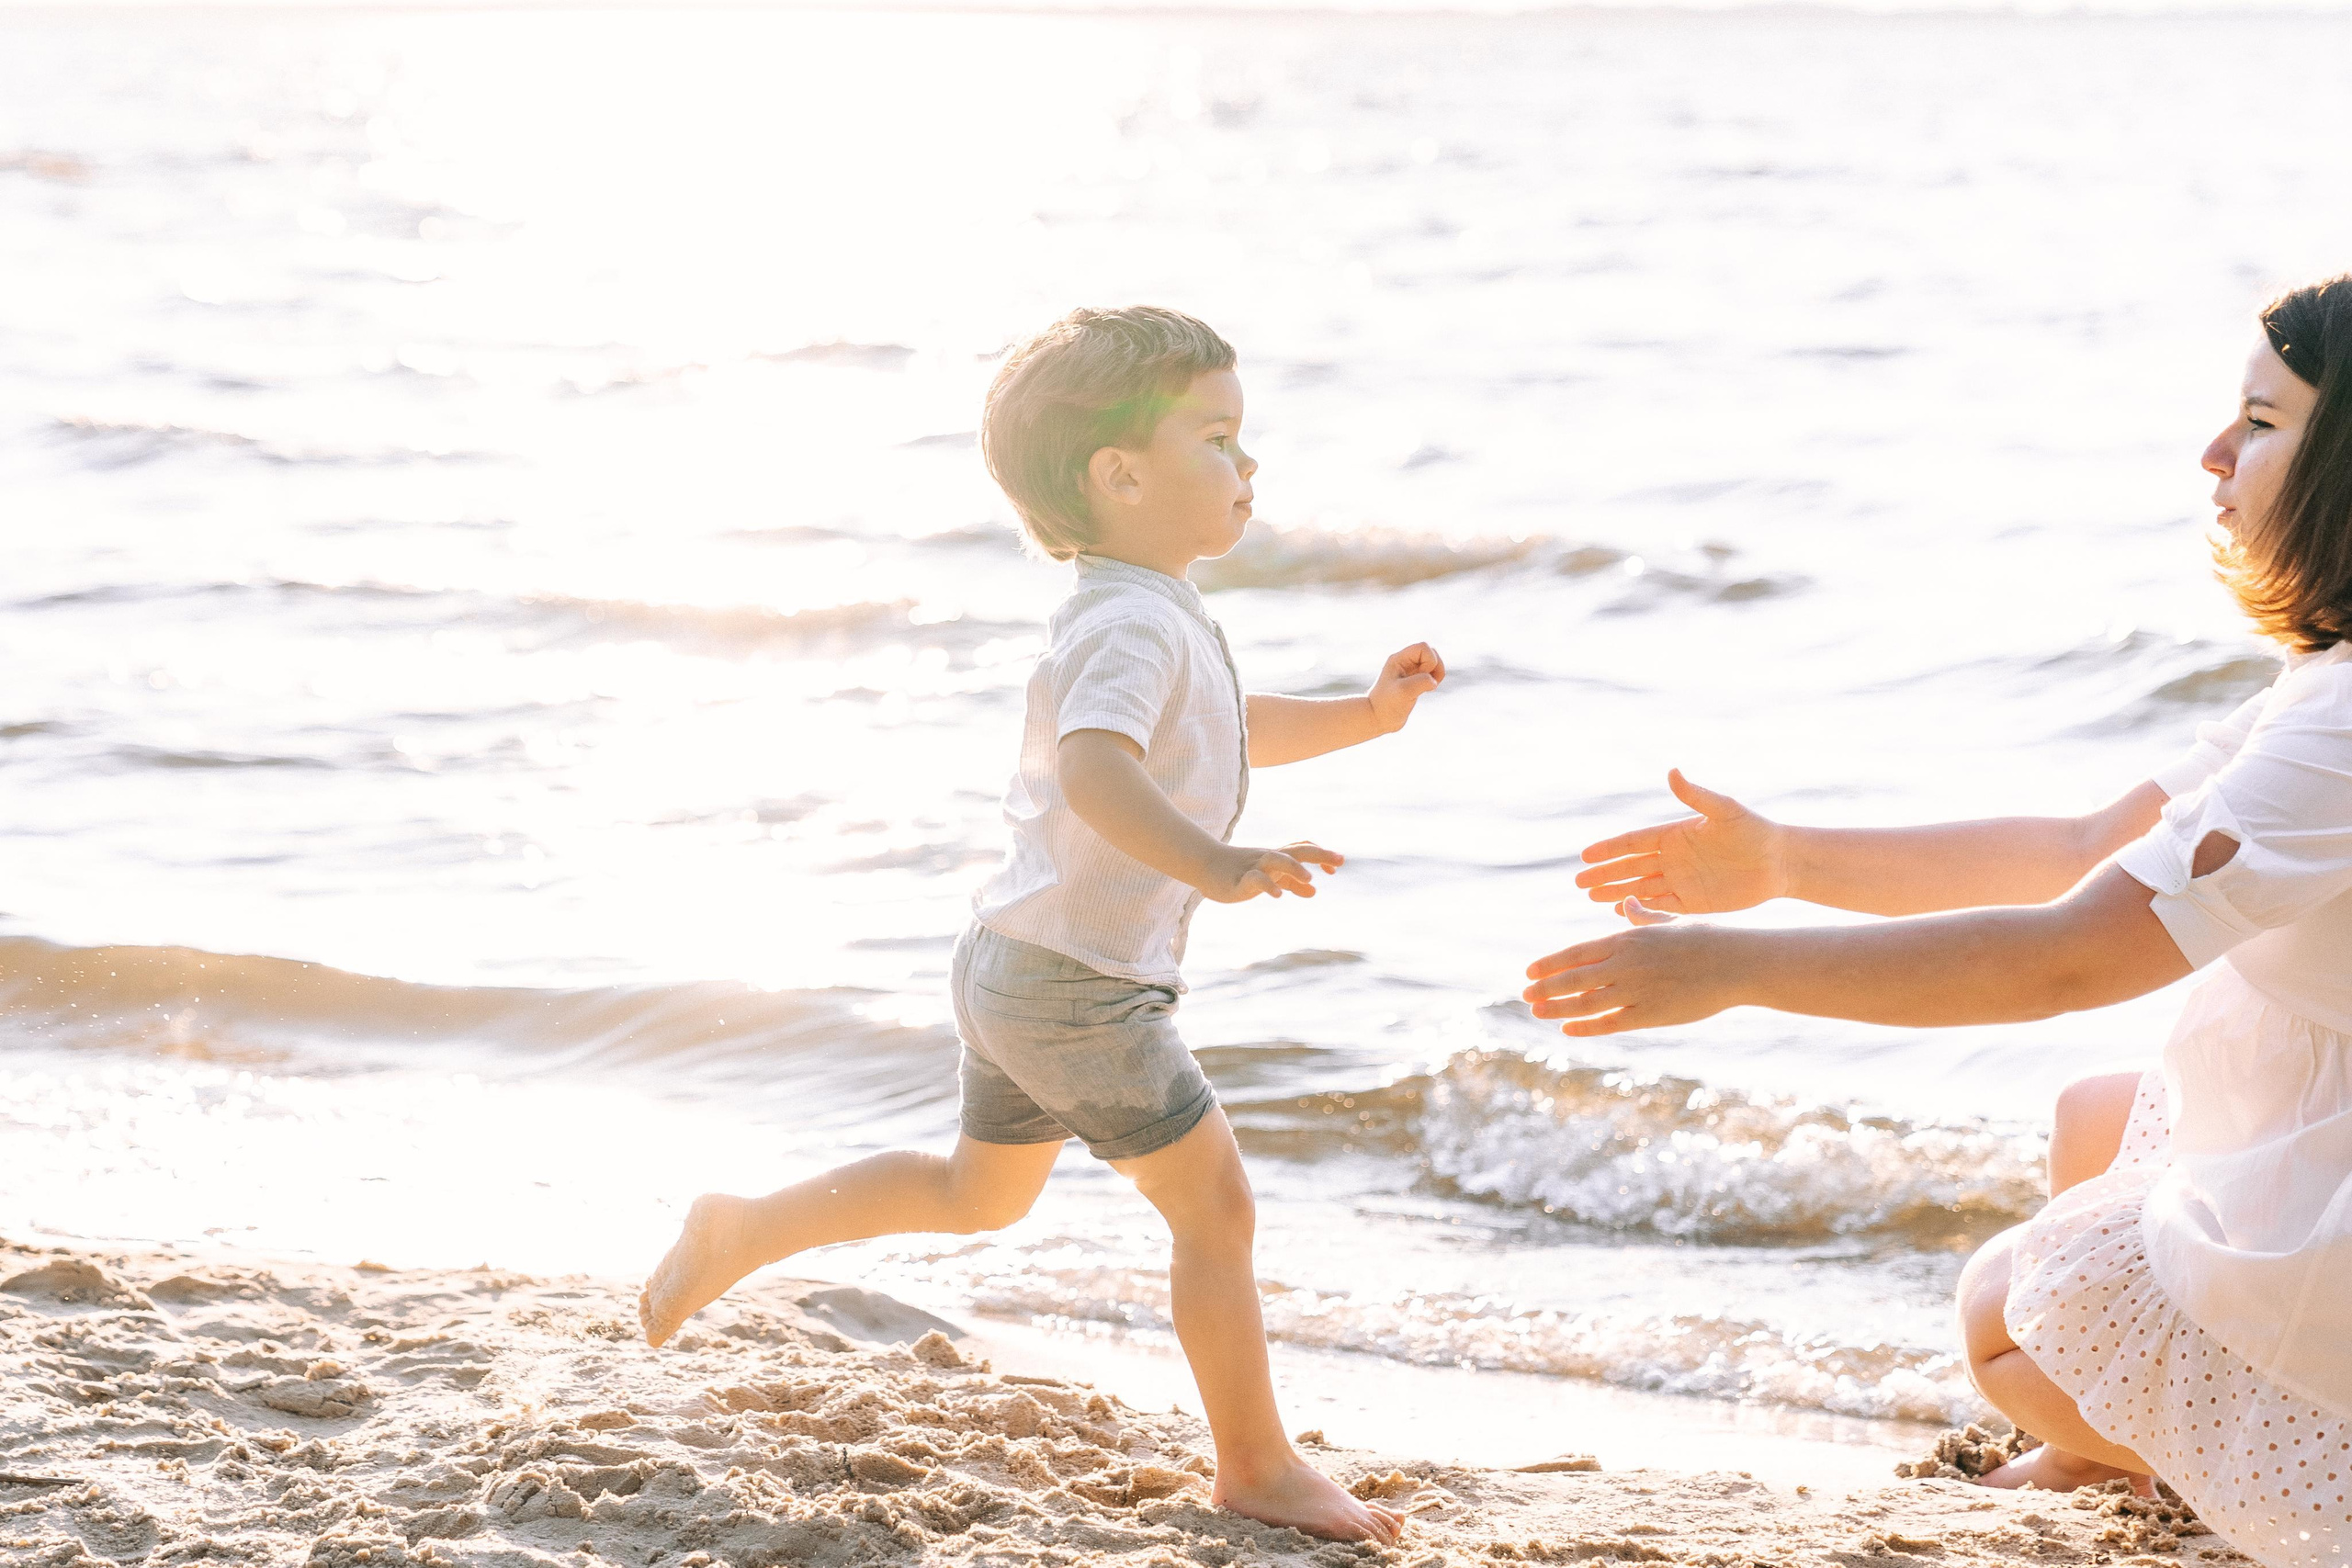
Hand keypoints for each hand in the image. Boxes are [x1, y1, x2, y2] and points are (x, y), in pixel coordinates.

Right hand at [1206, 840, 1343, 903]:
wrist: (1205, 866)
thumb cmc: (1239, 872)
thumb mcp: (1270, 878)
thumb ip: (1291, 883)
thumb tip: (1314, 891)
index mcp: (1277, 857)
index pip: (1303, 849)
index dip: (1322, 855)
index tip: (1337, 866)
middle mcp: (1269, 858)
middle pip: (1297, 850)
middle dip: (1319, 854)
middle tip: (1340, 860)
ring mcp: (1254, 867)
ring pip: (1276, 859)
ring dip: (1294, 867)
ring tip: (1310, 879)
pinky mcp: (1240, 880)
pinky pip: (1256, 879)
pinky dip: (1269, 885)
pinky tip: (1279, 895)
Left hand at [1367, 643, 1445, 734]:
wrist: (1377, 719)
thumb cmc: (1386, 704)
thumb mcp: (1404, 691)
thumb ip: (1421, 681)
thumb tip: (1433, 681)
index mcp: (1399, 659)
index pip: (1423, 647)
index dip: (1429, 661)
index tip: (1421, 677)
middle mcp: (1405, 662)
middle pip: (1431, 652)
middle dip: (1436, 666)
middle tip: (1428, 682)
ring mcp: (1410, 671)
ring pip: (1433, 662)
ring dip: (1437, 673)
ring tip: (1429, 687)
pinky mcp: (1414, 682)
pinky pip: (1431, 673)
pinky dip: (1434, 680)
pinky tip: (1427, 690)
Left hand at [1521, 899, 1741, 1035]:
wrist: (1737, 964)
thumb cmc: (1707, 939)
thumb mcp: (1671, 922)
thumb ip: (1644, 916)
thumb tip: (1627, 902)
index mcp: (1627, 939)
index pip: (1577, 953)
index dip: (1551, 964)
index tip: (1530, 972)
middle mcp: (1625, 965)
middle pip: (1574, 979)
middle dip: (1546, 987)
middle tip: (1525, 995)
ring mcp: (1636, 990)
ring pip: (1586, 1003)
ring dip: (1558, 1008)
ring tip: (1538, 1012)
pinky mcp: (1651, 1014)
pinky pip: (1611, 1023)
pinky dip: (1586, 1027)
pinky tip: (1569, 1029)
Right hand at [1576, 770, 1785, 915]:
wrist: (1780, 862)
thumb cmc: (1754, 830)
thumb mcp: (1725, 810)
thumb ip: (1696, 795)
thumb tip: (1671, 771)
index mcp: (1675, 835)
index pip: (1633, 842)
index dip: (1609, 849)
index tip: (1586, 855)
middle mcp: (1673, 858)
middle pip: (1630, 867)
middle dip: (1604, 874)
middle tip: (1579, 882)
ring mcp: (1681, 881)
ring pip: (1640, 888)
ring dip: (1616, 891)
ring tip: (1591, 896)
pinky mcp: (1693, 903)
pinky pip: (1660, 907)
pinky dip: (1641, 909)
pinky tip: (1621, 910)